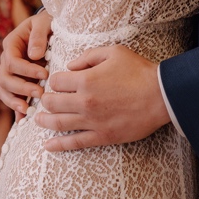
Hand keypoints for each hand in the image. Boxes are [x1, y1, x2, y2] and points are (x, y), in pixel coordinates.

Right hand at [0, 9, 51, 114]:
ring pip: (4, 90)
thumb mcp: (44, 23)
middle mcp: (7, 60)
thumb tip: (33, 55)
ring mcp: (10, 73)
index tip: (44, 75)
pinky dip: (15, 109)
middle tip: (40, 94)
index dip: (26, 70)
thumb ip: (38, 36)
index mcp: (11, 44)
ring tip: (28, 109)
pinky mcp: (16, 83)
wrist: (49, 28)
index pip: (12, 61)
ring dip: (15, 100)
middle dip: (22, 88)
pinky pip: (10, 98)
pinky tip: (23, 120)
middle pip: (5, 78)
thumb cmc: (47, 24)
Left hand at [35, 45, 168, 150]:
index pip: (56, 81)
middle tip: (44, 100)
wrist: (161, 95)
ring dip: (44, 121)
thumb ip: (88, 56)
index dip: (54, 80)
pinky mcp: (102, 136)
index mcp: (86, 80)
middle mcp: (84, 102)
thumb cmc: (139, 71)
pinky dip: (58, 145)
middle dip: (45, 100)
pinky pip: (74, 143)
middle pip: (52, 103)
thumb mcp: (114, 52)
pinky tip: (47, 146)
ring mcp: (92, 121)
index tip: (58, 82)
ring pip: (58, 123)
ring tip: (37, 119)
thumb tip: (70, 66)